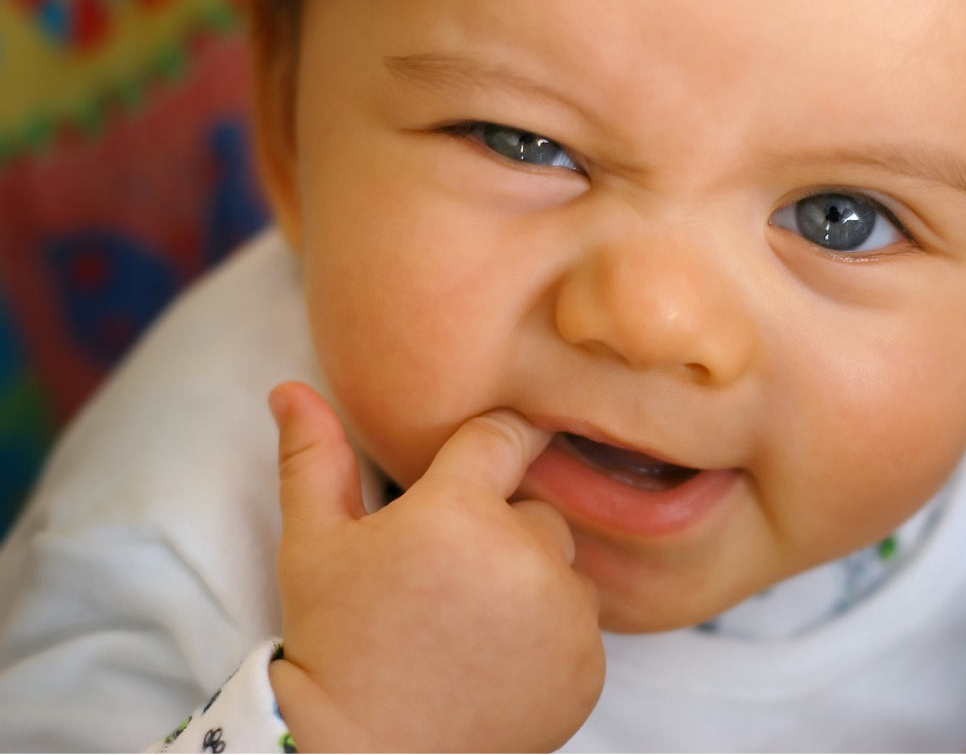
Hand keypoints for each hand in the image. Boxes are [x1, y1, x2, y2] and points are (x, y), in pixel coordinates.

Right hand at [265, 382, 603, 751]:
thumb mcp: (313, 547)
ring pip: (563, 565)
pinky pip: (581, 622)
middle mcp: (524, 554)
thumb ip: (314, 459)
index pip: (504, 435)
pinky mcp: (587, 665)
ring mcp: (564, 614)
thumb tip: (291, 388)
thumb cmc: (336, 643)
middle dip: (500, 530)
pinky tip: (497, 659)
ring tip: (470, 624)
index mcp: (458, 511)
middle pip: (536, 508)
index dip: (493, 442)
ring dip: (531, 581)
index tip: (486, 458)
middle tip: (447, 579)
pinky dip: (551, 635)